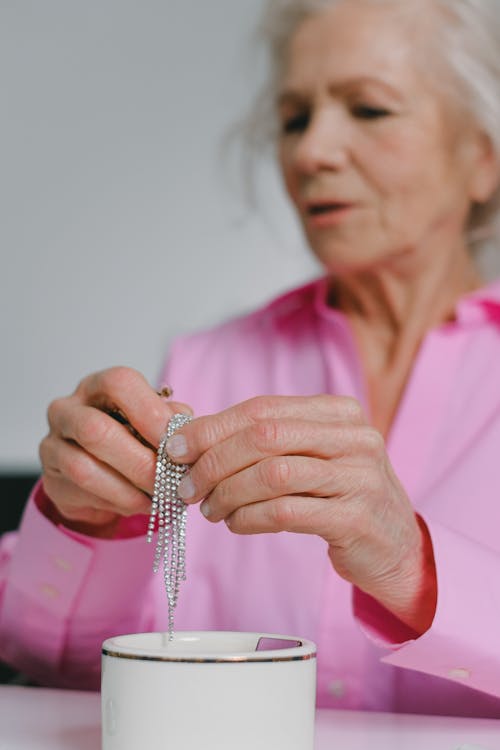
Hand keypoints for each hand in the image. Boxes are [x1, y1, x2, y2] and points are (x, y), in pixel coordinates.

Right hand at [39, 367, 191, 536]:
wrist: (103, 476)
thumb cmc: (132, 439)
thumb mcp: (153, 423)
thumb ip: (168, 419)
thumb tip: (182, 424)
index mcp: (97, 387)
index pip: (118, 383)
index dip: (149, 412)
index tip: (176, 440)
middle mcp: (67, 410)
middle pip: (95, 429)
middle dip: (140, 460)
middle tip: (170, 479)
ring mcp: (52, 446)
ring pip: (84, 468)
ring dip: (129, 488)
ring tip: (159, 497)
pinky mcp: (51, 481)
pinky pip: (83, 494)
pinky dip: (119, 502)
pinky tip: (141, 504)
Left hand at [165, 395, 436, 633]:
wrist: (396, 546)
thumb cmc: (341, 496)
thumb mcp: (314, 456)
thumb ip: (267, 442)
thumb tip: (193, 440)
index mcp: (339, 412)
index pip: (263, 409)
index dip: (213, 427)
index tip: (177, 449)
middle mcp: (354, 437)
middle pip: (265, 436)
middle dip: (214, 461)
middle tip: (188, 486)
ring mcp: (359, 477)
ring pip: (272, 475)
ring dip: (228, 493)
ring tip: (211, 509)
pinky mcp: (355, 518)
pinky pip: (285, 513)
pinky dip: (248, 518)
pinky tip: (236, 524)